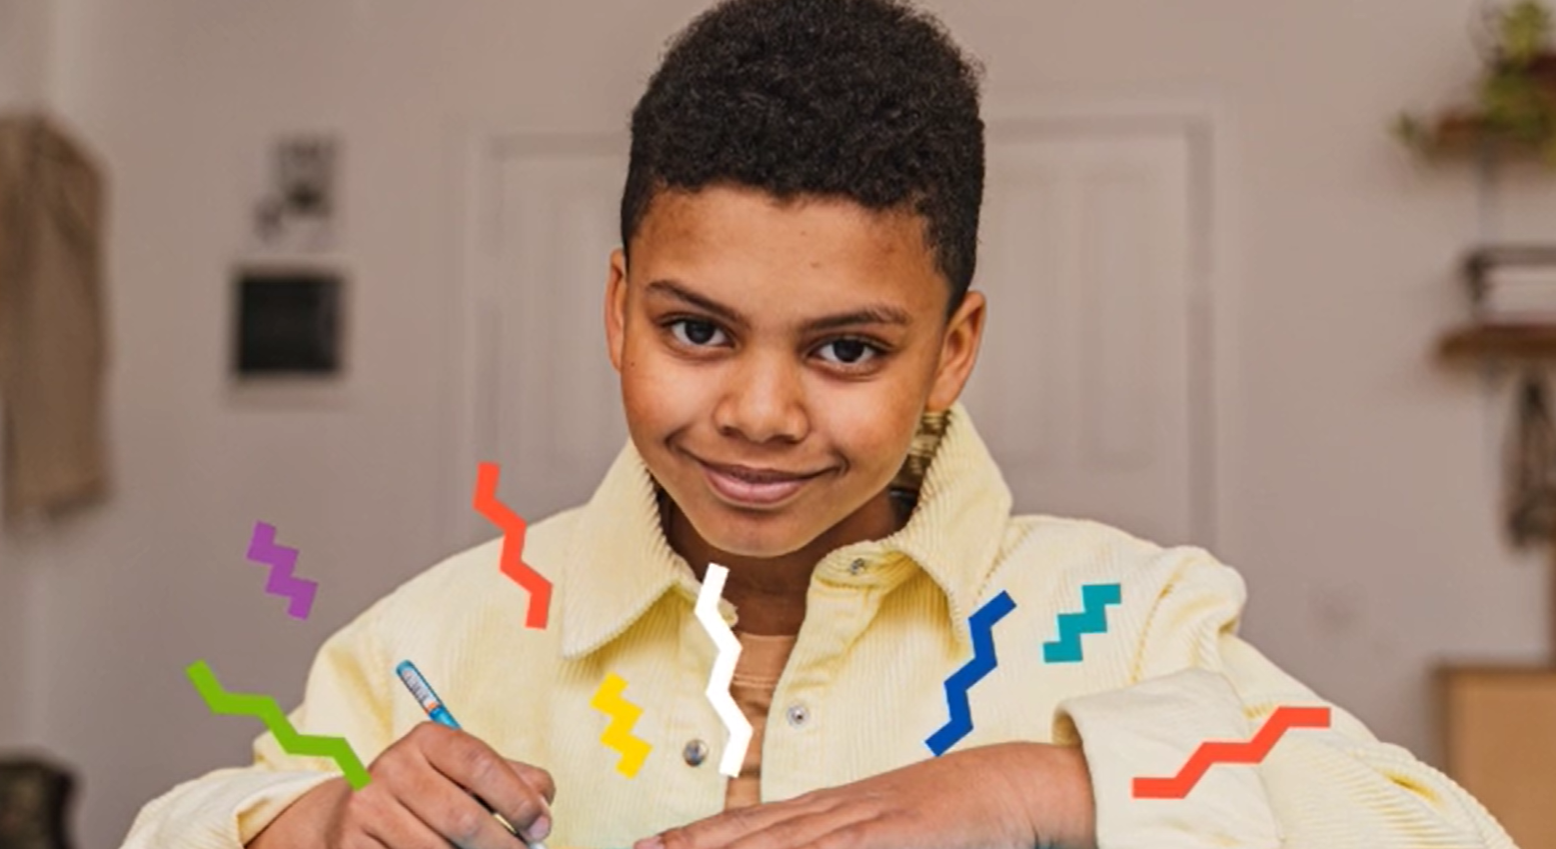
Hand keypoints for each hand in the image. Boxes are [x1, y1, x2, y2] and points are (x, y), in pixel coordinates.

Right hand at [248, 721, 555, 848]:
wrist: (352, 815)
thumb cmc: (429, 793)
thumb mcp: (467, 774)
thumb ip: (514, 780)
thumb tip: (542, 809)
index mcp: (427, 739)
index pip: (481, 765)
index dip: (519, 800)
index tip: (541, 827)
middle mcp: (393, 767)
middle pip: (464, 818)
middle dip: (503, 845)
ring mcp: (367, 807)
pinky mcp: (351, 843)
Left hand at [633, 742, 1094, 848]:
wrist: (1006, 784)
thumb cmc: (944, 817)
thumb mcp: (882, 831)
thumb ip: (841, 842)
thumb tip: (804, 846)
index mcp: (829, 812)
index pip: (747, 828)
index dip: (694, 839)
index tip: (647, 846)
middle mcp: (833, 811)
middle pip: (749, 834)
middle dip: (690, 847)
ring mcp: (861, 820)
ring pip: (780, 844)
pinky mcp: (891, 833)